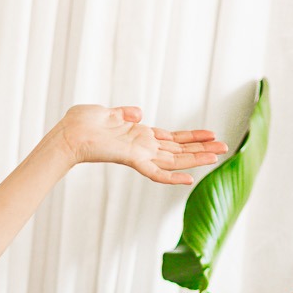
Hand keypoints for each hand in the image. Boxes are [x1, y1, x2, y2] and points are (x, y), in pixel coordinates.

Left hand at [59, 104, 227, 184]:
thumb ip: (125, 113)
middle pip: (179, 149)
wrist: (67, 134)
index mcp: (139, 135)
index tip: (210, 134)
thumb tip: (139, 112)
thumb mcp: (108, 113)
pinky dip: (172, 178)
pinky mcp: (132, 159)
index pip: (172, 137)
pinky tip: (189, 179)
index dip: (191, 137)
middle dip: (202, 148)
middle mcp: (143, 146)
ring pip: (174, 160)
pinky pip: (156, 172)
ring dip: (197, 158)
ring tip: (219, 156)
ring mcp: (139, 154)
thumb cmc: (81, 124)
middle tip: (225, 147)